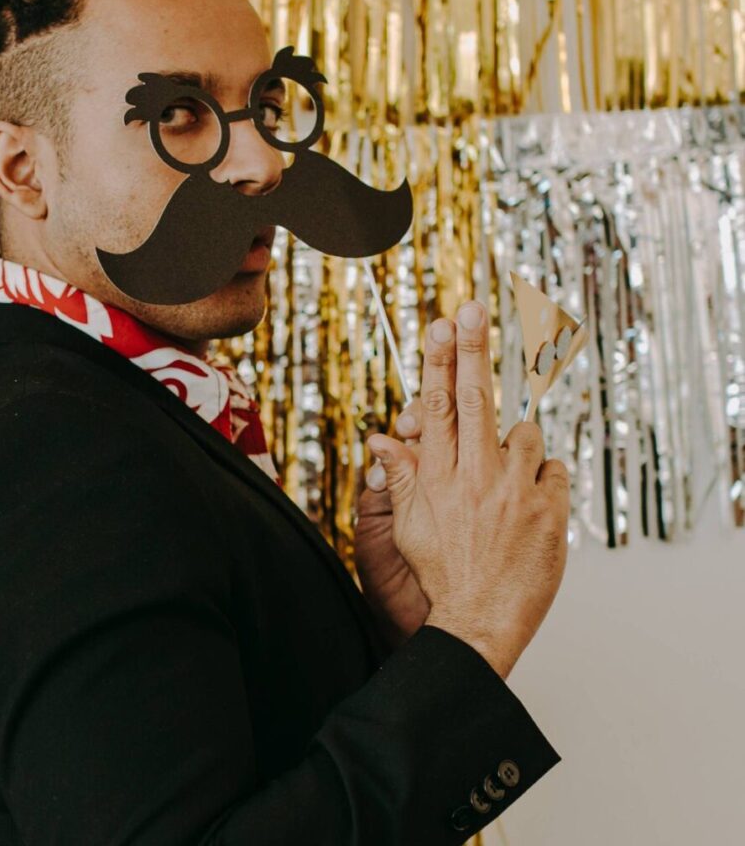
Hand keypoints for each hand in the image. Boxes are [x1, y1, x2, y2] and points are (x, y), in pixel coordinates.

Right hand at [364, 302, 569, 678]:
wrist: (477, 623)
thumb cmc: (439, 577)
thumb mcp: (407, 527)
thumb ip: (401, 478)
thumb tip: (381, 440)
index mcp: (437, 476)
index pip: (436, 405)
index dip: (440, 361)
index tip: (443, 325)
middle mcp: (474, 476)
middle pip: (474, 398)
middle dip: (472, 348)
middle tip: (472, 310)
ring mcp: (514, 492)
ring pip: (522, 434)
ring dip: (515, 442)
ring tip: (504, 475)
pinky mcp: (548, 513)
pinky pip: (553, 472)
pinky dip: (543, 478)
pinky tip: (529, 502)